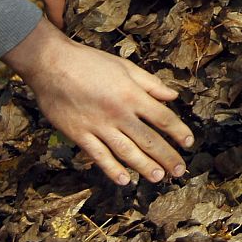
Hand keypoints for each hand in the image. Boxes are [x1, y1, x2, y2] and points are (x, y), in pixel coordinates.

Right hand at [4, 20, 193, 185]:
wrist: (52, 64)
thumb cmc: (90, 62)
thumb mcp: (125, 66)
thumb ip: (150, 84)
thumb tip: (173, 96)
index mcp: (132, 95)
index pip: (163, 118)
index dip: (179, 132)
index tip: (189, 143)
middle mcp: (119, 113)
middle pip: (149, 140)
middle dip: (167, 157)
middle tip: (180, 171)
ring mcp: (98, 126)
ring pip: (127, 152)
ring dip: (145, 167)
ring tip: (159, 178)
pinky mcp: (79, 135)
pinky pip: (99, 156)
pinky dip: (112, 170)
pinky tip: (124, 180)